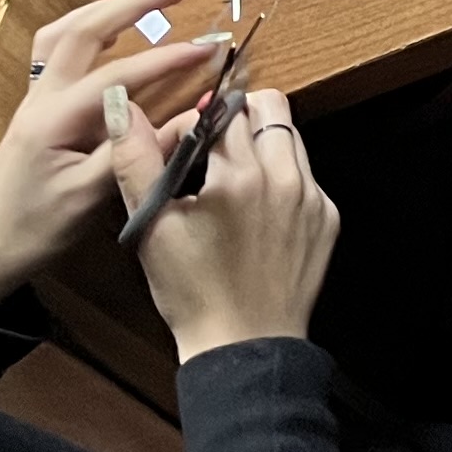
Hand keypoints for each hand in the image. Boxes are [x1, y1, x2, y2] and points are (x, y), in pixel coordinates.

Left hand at [0, 0, 227, 315]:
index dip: (168, 57)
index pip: (120, 74)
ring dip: (109, 8)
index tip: (212, 45)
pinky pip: (59, 49)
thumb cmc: (34, 231)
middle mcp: (40, 96)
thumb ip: (138, 153)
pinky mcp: (36, 108)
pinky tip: (112, 34)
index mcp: (54, 117)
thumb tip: (193, 119)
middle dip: (136, 1)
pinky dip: (90, 29)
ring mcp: (34, 98)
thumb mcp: (90, 199)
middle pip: (86, 27)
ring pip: (67, 31)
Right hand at [112, 80, 341, 361]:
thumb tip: (123, 109)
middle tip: (214, 150)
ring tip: (237, 176)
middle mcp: (283, 178)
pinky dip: (284, 176)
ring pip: (291, 135)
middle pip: (266, 107)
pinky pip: (307, 174)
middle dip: (236, 119)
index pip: (221, 110)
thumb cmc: (193, 292)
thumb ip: (137, 160)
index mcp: (238, 176)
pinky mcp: (327, 217)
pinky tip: (260, 208)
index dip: (199, 119)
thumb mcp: (153, 228)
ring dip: (265, 141)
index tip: (188, 140)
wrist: (243, 344)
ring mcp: (311, 197)